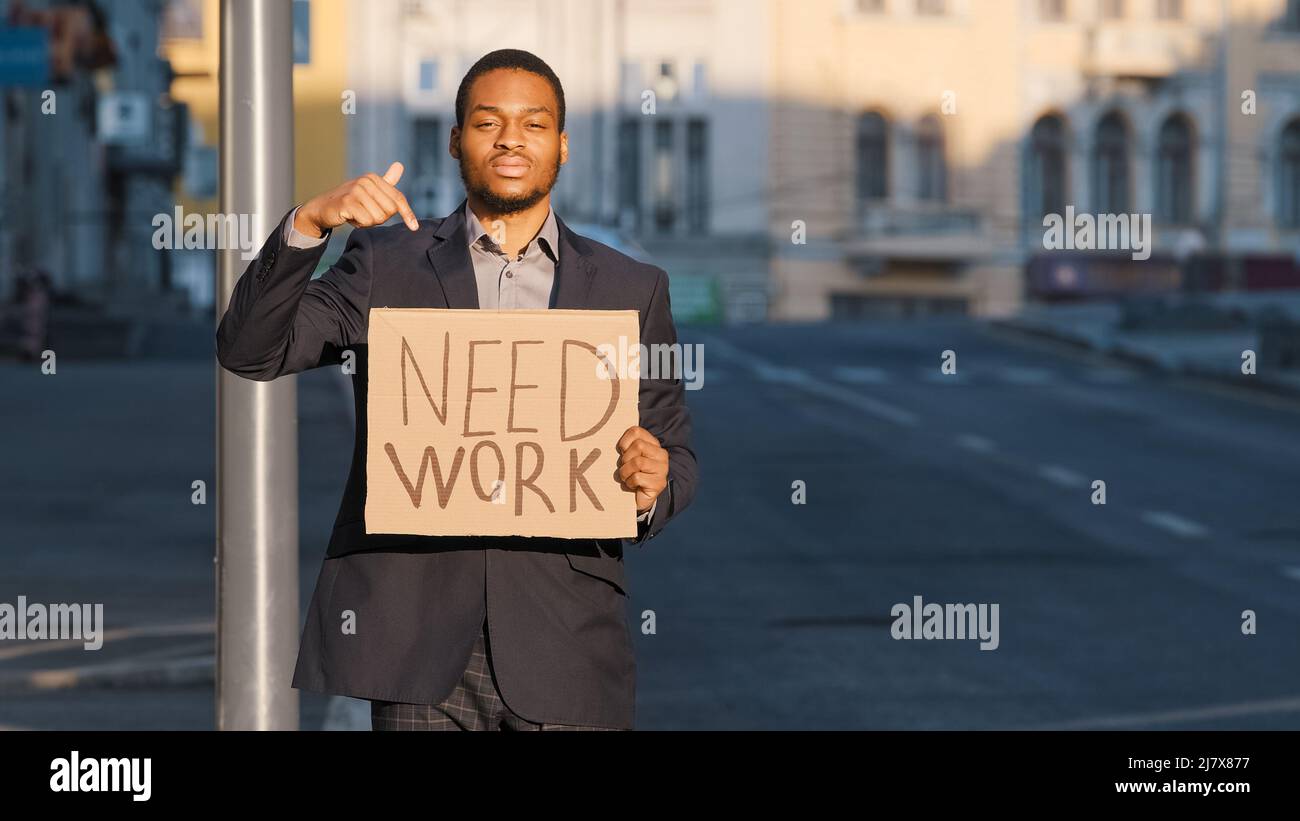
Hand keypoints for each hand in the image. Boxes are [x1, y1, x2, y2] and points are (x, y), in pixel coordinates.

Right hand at [294, 161, 418, 236]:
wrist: (323, 208)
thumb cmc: (350, 201)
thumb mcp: (369, 190)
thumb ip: (386, 181)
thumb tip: (400, 165)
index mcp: (374, 178)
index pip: (398, 199)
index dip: (407, 214)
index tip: (414, 227)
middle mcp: (366, 181)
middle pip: (390, 211)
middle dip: (380, 218)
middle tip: (366, 214)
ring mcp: (356, 190)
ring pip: (379, 218)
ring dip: (369, 222)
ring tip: (357, 215)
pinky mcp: (348, 202)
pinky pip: (367, 221)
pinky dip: (360, 224)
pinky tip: (350, 218)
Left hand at [616, 426, 668, 513]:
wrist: (638, 498)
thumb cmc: (631, 474)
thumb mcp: (628, 456)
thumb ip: (626, 445)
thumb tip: (609, 437)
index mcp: (653, 444)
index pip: (636, 431)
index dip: (624, 442)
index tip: (622, 452)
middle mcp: (661, 454)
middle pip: (638, 445)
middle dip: (625, 458)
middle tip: (625, 467)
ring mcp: (662, 469)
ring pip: (638, 462)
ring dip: (626, 472)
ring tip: (627, 477)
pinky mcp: (659, 483)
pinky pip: (637, 477)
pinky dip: (630, 482)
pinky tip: (632, 485)